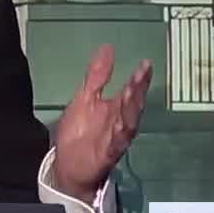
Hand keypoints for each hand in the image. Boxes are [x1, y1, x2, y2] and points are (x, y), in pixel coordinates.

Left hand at [52, 44, 152, 201]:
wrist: (68, 165)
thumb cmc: (79, 131)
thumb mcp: (84, 97)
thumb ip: (97, 75)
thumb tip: (108, 47)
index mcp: (115, 108)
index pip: (131, 90)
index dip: (138, 79)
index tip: (146, 64)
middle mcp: (120, 122)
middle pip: (133, 104)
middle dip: (138, 90)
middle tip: (143, 73)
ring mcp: (115, 138)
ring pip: (128, 121)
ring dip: (131, 108)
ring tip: (133, 91)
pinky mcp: (107, 153)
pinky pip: (116, 143)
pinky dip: (120, 134)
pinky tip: (123, 124)